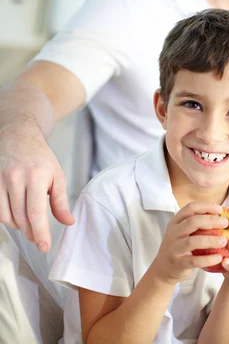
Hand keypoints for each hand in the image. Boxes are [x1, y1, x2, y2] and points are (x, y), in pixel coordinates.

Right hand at [0, 122, 72, 251]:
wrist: (18, 136)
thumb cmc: (40, 158)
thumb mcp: (57, 176)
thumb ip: (60, 201)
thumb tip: (68, 222)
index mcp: (35, 176)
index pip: (36, 212)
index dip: (40, 233)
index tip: (44, 246)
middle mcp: (14, 178)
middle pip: (20, 217)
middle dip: (30, 232)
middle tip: (39, 238)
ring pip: (5, 216)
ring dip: (18, 226)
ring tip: (29, 225)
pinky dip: (5, 217)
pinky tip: (16, 215)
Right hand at [149, 202, 228, 284]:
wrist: (163, 269)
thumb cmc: (181, 246)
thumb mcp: (184, 231)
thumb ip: (198, 222)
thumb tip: (223, 214)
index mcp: (176, 222)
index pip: (190, 208)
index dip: (206, 206)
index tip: (220, 209)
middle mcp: (173, 233)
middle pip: (192, 222)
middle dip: (211, 220)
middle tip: (226, 223)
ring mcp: (174, 249)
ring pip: (192, 241)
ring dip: (210, 240)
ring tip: (224, 241)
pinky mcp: (178, 264)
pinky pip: (194, 261)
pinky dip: (207, 259)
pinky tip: (219, 257)